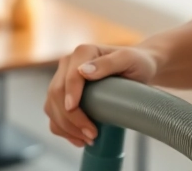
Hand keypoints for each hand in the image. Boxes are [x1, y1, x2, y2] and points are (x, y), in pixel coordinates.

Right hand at [44, 43, 160, 147]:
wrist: (139, 70)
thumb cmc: (137, 63)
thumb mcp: (129, 60)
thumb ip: (109, 62)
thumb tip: (83, 71)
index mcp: (83, 52)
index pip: (69, 76)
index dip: (70, 95)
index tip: (76, 112)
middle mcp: (68, 64)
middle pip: (56, 94)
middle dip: (71, 118)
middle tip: (92, 134)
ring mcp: (63, 81)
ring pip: (52, 107)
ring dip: (66, 127)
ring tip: (88, 139)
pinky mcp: (63, 96)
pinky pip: (54, 116)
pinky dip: (63, 130)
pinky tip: (79, 139)